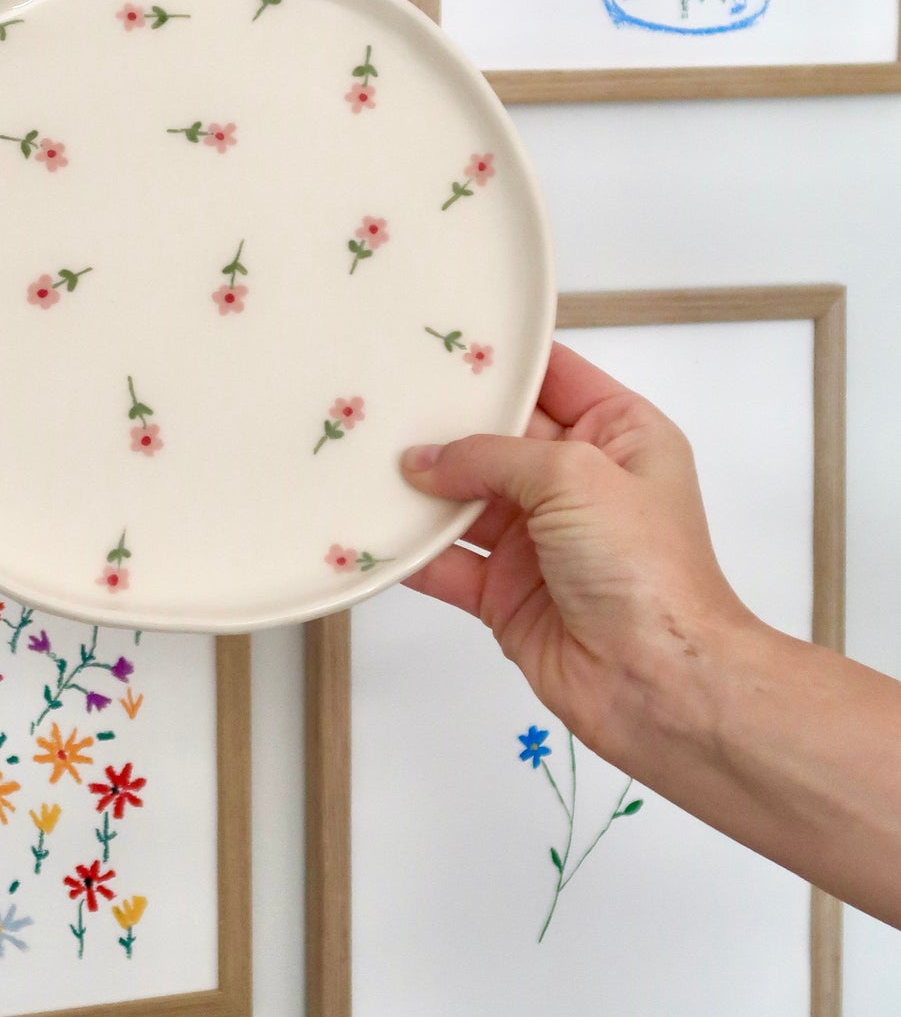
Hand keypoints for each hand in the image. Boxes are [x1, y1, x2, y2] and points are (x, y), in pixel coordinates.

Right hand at [400, 342, 756, 762]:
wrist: (659, 680)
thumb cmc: (645, 566)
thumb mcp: (574, 475)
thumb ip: (492, 456)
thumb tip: (423, 462)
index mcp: (618, 435)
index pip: (553, 376)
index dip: (501, 357)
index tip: (437, 335)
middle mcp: (577, 482)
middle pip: (497, 436)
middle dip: (443, 420)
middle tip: (378, 391)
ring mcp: (540, 539)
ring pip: (463, 500)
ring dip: (417, 488)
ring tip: (357, 456)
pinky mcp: (507, 593)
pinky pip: (447, 563)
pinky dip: (409, 552)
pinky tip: (364, 529)